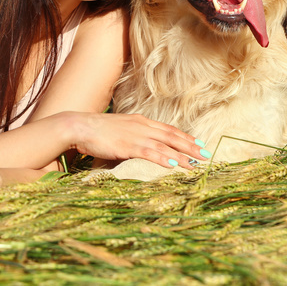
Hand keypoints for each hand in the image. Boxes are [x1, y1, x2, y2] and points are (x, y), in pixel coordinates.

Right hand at [65, 112, 206, 169]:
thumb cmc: (97, 131)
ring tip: (195, 163)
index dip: (185, 137)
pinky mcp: (127, 145)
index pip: (168, 130)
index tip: (198, 144)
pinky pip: (150, 152)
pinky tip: (174, 165)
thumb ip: (133, 137)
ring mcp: (136, 135)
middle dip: (190, 146)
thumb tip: (143, 147)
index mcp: (141, 121)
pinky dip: (163, 158)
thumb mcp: (120, 130)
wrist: (80, 126)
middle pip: (172, 136)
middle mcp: (142, 126)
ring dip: (182, 155)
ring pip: (165, 146)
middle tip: (206, 155)